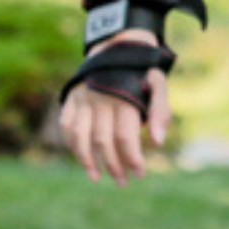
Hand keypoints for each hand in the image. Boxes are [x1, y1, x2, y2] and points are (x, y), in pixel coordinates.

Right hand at [59, 36, 170, 184]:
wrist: (117, 46)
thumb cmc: (142, 71)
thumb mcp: (158, 84)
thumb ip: (161, 111)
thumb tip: (158, 142)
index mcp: (124, 98)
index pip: (125, 137)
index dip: (132, 158)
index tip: (140, 174)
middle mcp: (100, 100)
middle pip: (103, 141)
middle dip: (113, 165)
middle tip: (123, 181)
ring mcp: (82, 99)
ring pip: (80, 137)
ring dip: (88, 161)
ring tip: (97, 177)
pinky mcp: (70, 98)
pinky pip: (67, 127)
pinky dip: (72, 145)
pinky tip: (83, 159)